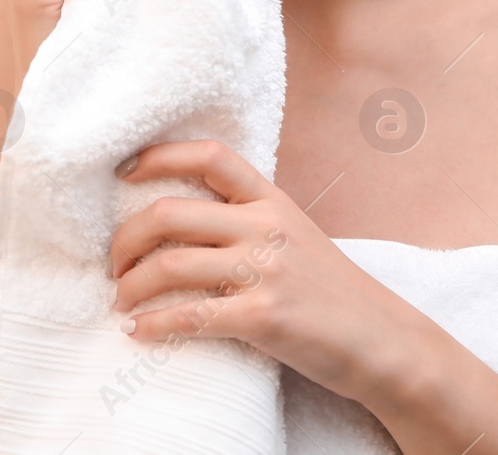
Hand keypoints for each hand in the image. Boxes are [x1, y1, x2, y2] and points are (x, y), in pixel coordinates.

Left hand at [108, 140, 427, 404]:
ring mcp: (266, 270)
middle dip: (125, 239)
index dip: (160, 157)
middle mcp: (267, 226)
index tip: (124, 174)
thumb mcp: (297, 234)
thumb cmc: (333, 292)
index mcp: (273, 201)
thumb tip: (185, 217)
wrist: (383, 341)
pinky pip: (189, 315)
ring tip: (119, 302)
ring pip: (169, 265)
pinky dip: (152, 325)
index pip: (211, 156)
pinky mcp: (264, 316)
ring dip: (129, 287)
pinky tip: (137, 331)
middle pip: (169, 213)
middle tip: (114, 264)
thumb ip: (251, 219)